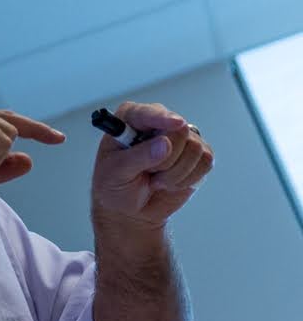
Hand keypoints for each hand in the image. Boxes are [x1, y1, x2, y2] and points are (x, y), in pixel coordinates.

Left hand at [92, 101, 213, 232]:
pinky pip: (205, 162)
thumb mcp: (115, 173)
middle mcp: (158, 122)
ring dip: (174, 173)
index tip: (175, 124)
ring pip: (195, 148)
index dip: (162, 117)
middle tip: (149, 172)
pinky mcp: (197, 154)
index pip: (147, 113)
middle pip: (179, 131)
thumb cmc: (115, 185)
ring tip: (156, 179)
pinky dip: (187, 179)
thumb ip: (138, 157)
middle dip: (165, 160)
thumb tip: (165, 144)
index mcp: (130, 119)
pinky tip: (170, 182)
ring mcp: (181, 137)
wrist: (130, 208)